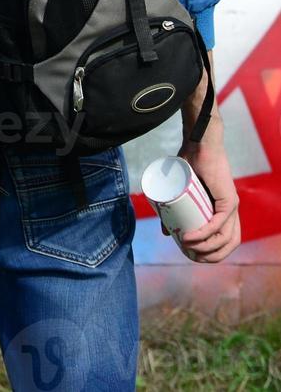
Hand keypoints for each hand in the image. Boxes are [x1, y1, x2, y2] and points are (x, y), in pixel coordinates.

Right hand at [176, 133, 240, 262]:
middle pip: (229, 244)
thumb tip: (167, 233)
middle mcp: (232, 210)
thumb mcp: (180, 191)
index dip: (212, 254)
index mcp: (224, 210)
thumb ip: (175, 210)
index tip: (191, 255)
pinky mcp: (228, 199)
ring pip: (225, 238)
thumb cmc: (189, 163)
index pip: (226, 241)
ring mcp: (232, 205)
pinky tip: (190, 239)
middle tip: (189, 255)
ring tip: (186, 246)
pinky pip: (218, 224)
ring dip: (205, 248)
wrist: (198, 143)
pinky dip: (205, 234)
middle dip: (210, 257)